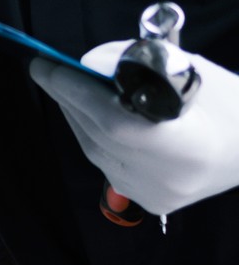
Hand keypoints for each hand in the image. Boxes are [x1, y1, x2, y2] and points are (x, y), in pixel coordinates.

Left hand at [31, 42, 238, 214]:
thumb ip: (139, 64)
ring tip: (62, 85)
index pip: (116, 122)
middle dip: (68, 97)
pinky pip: (107, 164)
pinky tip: (86, 114)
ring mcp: (157, 195)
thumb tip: (88, 63)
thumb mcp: (193, 71)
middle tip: (45, 68)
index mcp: (188, 147)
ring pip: (96, 151)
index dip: (77, 93)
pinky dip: (93, 136)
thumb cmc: (233, 105)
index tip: (47, 66)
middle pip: (99, 135)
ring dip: (76, 115)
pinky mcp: (151, 201)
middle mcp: (168, 179)